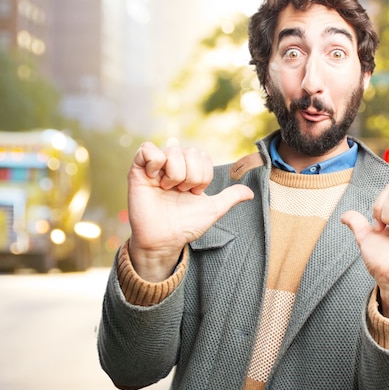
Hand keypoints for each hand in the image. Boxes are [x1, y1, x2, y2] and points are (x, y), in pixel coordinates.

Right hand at [127, 141, 253, 281]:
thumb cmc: (186, 225)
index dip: (203, 175)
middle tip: (182, 192)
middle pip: (190, 151)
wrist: (164, 240)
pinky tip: (155, 179)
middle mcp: (172, 166)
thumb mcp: (212, 210)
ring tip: (168, 189)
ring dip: (176, 173)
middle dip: (192, 175)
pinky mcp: (138, 171)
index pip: (202, 156)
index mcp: (189, 171)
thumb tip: (251, 193)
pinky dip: (155, 161)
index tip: (195, 193)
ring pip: (172, 150)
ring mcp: (155, 167)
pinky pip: (146, 149)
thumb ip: (230, 198)